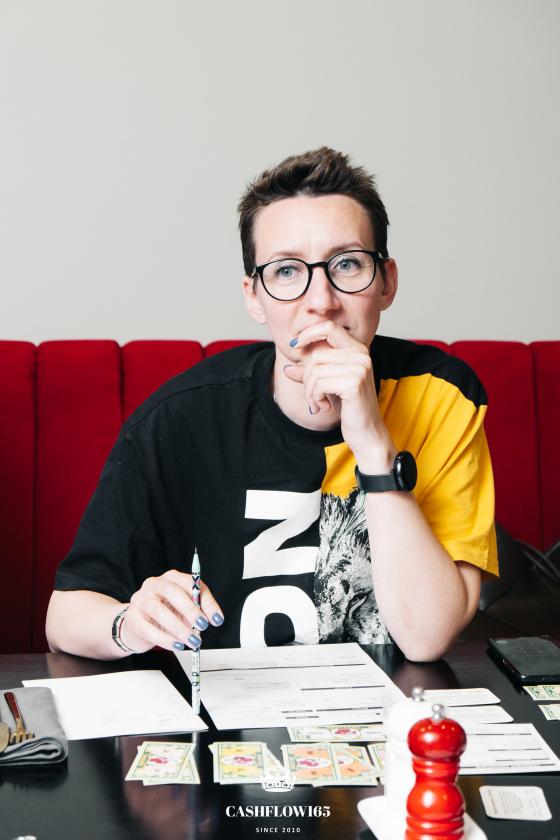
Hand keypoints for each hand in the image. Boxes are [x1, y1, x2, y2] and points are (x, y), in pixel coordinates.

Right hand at [120, 570, 223, 652]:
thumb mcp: (183, 609)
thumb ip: (197, 610)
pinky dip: (165, 640)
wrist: (137, 624)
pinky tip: (177, 646)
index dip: (205, 601)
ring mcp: (141, 600)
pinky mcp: (132, 618)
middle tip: (202, 626)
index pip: (190, 583)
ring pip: (159, 611)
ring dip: (179, 628)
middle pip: (172, 591)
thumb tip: (210, 620)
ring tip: (192, 641)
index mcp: (171, 578)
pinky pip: (148, 629)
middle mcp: (154, 584)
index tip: (216, 618)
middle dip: (190, 610)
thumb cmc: (165, 613)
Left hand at [284, 320, 395, 469]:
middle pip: (316, 356)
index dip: (309, 333)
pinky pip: (319, 384)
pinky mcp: (354, 383)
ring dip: (310, 391)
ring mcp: (360, 368)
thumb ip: (310, 375)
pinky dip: (315, 398)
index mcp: (358, 349)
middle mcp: (361, 355)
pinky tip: (325, 406)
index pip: (329, 327)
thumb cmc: (350, 408)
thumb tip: (286, 369)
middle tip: (313, 395)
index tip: (295, 346)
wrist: (367, 432)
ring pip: (315, 371)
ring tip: (319, 403)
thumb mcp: (328, 386)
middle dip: (307, 378)